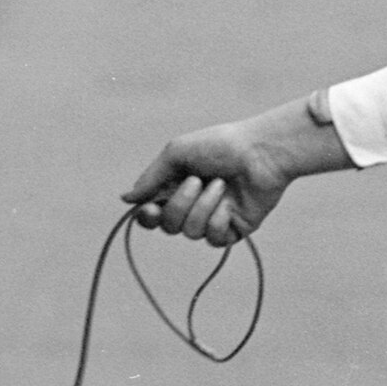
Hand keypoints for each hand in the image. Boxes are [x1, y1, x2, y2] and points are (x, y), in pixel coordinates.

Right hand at [125, 98, 347, 245]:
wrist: (260, 152)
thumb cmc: (219, 146)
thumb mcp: (177, 153)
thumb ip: (151, 178)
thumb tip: (126, 199)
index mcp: (175, 187)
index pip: (151, 214)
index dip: (147, 217)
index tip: (150, 208)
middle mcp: (192, 205)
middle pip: (167, 225)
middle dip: (179, 204)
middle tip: (197, 181)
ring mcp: (212, 219)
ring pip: (190, 232)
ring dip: (203, 206)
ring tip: (222, 185)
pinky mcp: (233, 230)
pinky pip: (213, 239)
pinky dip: (219, 219)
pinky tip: (231, 204)